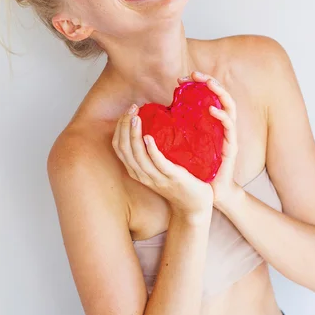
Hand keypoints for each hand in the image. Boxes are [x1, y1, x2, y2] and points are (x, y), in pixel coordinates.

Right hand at [112, 103, 213, 217]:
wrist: (194, 206)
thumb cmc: (179, 184)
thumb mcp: (161, 168)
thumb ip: (154, 152)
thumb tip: (154, 125)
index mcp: (137, 171)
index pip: (119, 148)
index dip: (120, 128)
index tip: (128, 112)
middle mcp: (143, 175)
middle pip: (125, 149)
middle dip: (125, 126)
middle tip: (132, 108)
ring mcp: (156, 178)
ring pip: (137, 156)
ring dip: (134, 134)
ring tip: (136, 117)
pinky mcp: (172, 178)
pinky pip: (158, 164)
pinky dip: (151, 150)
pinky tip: (148, 137)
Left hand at [177, 71, 239, 208]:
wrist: (208, 193)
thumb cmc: (196, 170)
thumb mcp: (184, 145)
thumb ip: (177, 130)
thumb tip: (157, 115)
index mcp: (212, 124)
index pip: (210, 97)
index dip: (199, 84)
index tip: (182, 78)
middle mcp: (223, 126)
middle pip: (222, 96)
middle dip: (211, 81)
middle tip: (196, 73)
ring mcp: (230, 136)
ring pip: (231, 106)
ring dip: (220, 92)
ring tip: (209, 83)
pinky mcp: (232, 147)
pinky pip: (230, 128)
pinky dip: (222, 116)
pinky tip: (213, 110)